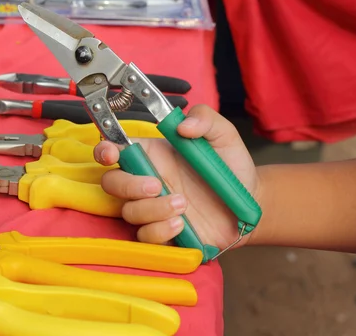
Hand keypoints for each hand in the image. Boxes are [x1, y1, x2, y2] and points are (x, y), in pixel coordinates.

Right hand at [94, 104, 260, 249]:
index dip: (104, 150)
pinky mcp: (163, 233)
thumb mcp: (223, 135)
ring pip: (129, 212)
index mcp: (152, 154)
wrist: (251, 205)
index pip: (114, 150)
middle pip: (112, 183)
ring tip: (183, 204)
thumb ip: (205, 119)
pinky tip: (182, 224)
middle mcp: (146, 181)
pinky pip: (146, 236)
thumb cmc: (231, 167)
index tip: (111, 154)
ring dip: (152, 209)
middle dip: (128, 185)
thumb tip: (182, 125)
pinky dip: (160, 230)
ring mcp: (152, 209)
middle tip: (157, 185)